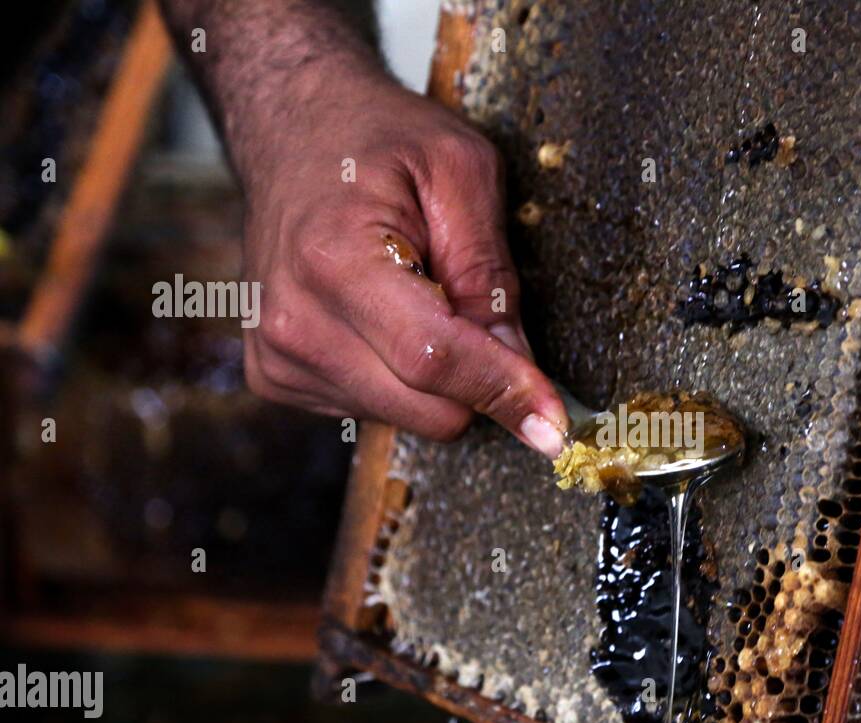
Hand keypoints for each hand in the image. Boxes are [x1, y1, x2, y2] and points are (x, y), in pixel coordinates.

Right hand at [237, 73, 566, 455]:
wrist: (290, 130)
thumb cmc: (378, 141)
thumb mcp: (462, 173)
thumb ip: (491, 274)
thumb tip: (522, 365)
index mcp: (335, 261)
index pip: (435, 359)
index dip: (504, 391)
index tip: (554, 425)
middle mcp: (295, 321)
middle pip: (430, 407)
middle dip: (478, 377)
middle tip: (472, 305)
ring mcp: (279, 356)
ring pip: (409, 418)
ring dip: (437, 376)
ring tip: (414, 294)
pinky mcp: (277, 376)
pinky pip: (376, 411)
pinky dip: (400, 377)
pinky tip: (383, 316)